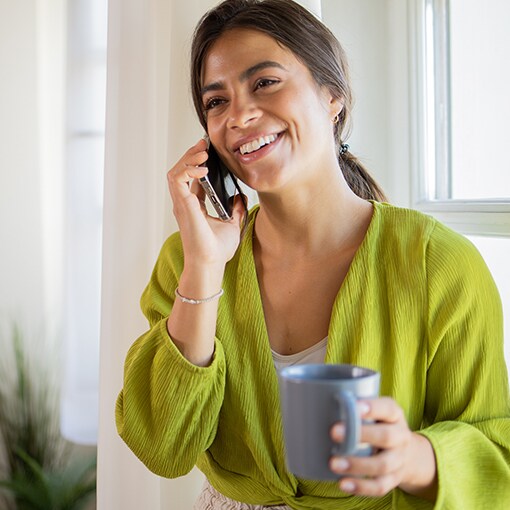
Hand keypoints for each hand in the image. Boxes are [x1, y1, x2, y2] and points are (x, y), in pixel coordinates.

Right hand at [167, 138, 245, 267]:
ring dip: (188, 159)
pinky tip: (202, 169)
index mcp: (194, 207)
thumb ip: (235, 209)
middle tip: (205, 145)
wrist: (210, 263)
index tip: (209, 151)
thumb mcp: (232, 224)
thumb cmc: (217, 250)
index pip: (191, 179)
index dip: (197, 163)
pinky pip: (177, 180)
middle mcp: (185, 204)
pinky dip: (188, 170)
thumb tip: (241, 196)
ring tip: (203, 152)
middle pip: (181, 171)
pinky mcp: (183, 205)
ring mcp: (182, 204)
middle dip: (191, 155)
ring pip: (175, 172)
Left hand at [329, 397, 436, 499]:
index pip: (388, 408)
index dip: (373, 407)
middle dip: (361, 435)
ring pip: (382, 464)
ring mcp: (398, 460)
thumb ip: (355, 408)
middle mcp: (400, 437)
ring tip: (333, 463)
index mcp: (394, 415)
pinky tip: (343, 484)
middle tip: (333, 432)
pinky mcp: (393, 480)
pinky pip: (380, 486)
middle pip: (386, 436)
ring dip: (356, 465)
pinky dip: (361, 487)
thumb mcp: (377, 413)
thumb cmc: (380, 426)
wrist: (410, 455)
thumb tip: (316, 402)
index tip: (354, 405)